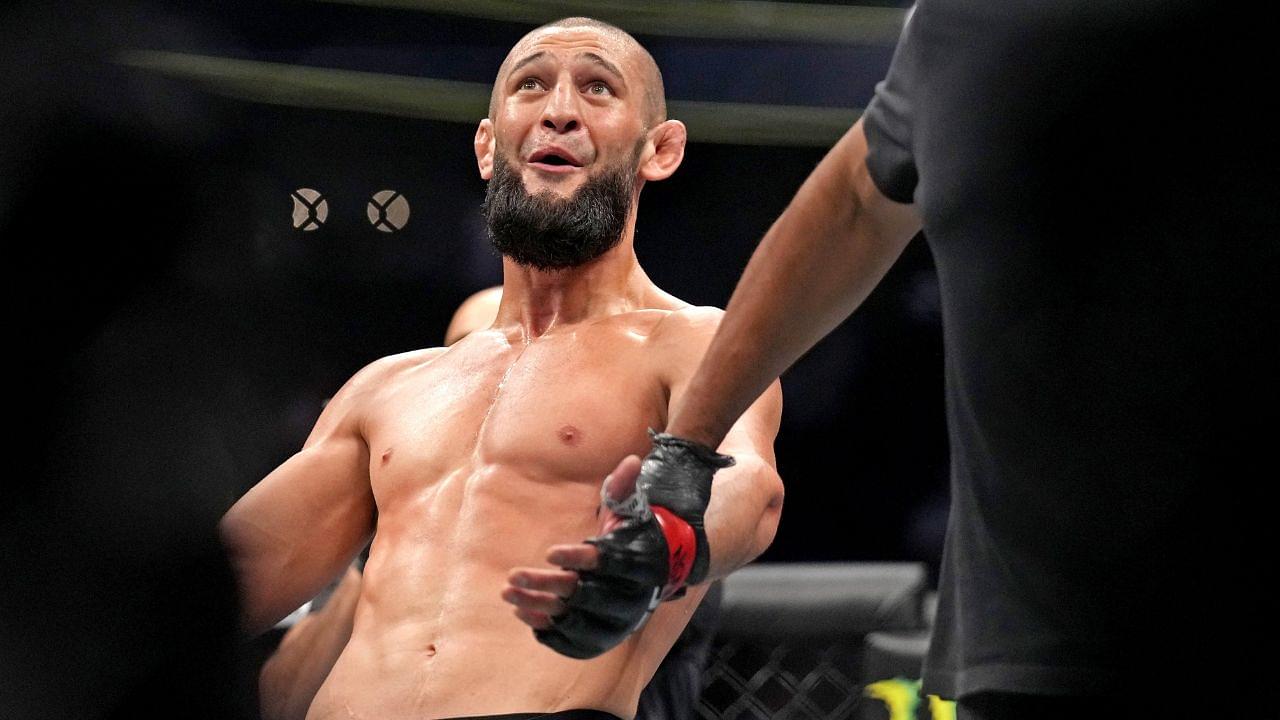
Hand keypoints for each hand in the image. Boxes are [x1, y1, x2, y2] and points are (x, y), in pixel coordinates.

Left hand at [504, 455, 660, 658]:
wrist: (651, 576)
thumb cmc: (632, 536)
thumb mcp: (630, 509)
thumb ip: (624, 487)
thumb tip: (632, 460)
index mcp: (639, 564)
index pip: (609, 563)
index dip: (579, 559)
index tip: (549, 552)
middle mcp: (630, 599)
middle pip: (586, 595)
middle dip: (547, 586)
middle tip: (512, 574)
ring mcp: (616, 623)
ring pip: (575, 620)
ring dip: (539, 607)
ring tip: (508, 592)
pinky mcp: (602, 638)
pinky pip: (573, 640)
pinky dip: (547, 629)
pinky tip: (522, 611)